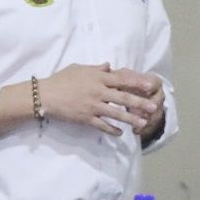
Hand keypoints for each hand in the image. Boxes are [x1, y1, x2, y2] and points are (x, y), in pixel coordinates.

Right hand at [39, 63, 158, 135]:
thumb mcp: (78, 68)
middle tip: (153, 107)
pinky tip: (120, 133)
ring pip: (116, 113)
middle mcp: (98, 91)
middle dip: (140, 103)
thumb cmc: (61, 79)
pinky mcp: (86, 118)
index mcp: (98, 77)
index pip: (122, 79)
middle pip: (123, 97)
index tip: (150, 86)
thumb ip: (96, 68)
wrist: (45, 95)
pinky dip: (112, 129)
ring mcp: (93, 106)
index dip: (137, 83)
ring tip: (143, 124)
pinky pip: (102, 125)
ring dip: (130, 119)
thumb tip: (109, 66)